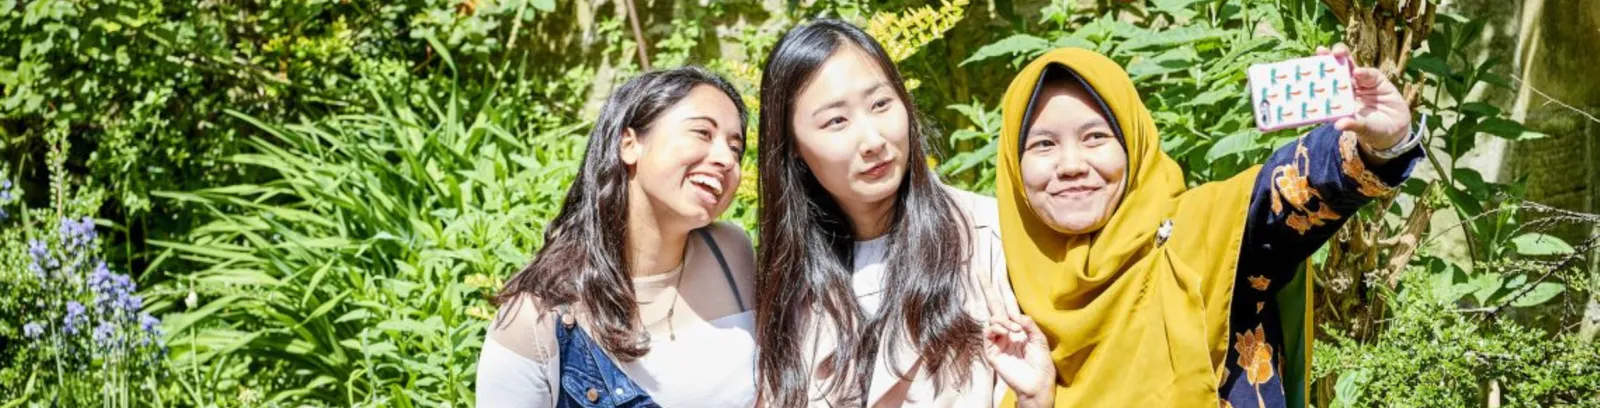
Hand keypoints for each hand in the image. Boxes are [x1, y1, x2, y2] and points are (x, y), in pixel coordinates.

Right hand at [978, 273, 1054, 406]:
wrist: (1037, 383)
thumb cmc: (1042, 363)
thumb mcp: (1040, 340)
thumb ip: (1029, 325)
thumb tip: (1017, 316)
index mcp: (1018, 325)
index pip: (1007, 302)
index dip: (1002, 287)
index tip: (997, 271)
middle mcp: (1006, 329)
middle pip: (993, 304)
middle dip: (987, 287)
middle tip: (979, 271)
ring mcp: (997, 339)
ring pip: (992, 318)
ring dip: (1002, 320)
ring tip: (1014, 330)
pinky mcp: (991, 350)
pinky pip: (989, 332)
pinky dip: (997, 328)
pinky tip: (1007, 332)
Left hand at [1318, 44, 1412, 155]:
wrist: (1395, 130)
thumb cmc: (1372, 130)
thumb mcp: (1361, 128)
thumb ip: (1352, 124)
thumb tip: (1338, 125)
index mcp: (1338, 99)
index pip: (1324, 84)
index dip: (1316, 75)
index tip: (1304, 67)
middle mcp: (1347, 88)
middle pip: (1336, 70)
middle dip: (1328, 58)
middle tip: (1321, 51)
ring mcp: (1362, 82)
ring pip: (1351, 66)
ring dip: (1344, 57)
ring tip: (1338, 52)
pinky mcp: (1377, 80)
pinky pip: (1370, 74)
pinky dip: (1365, 73)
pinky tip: (1359, 72)